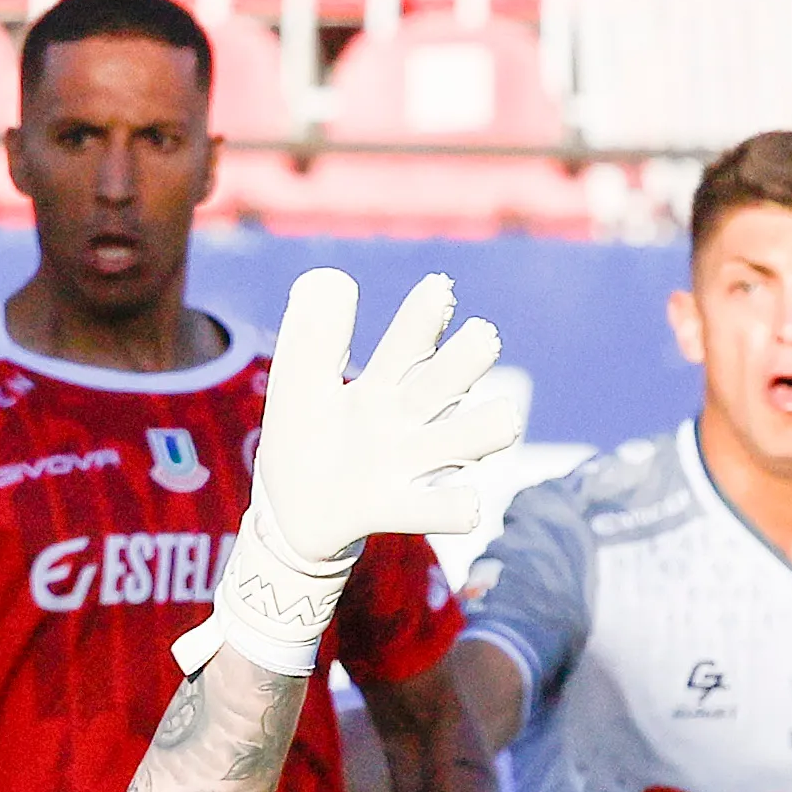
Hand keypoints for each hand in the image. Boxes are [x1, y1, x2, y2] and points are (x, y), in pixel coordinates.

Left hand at [251, 269, 518, 572]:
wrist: (291, 515)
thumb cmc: (306, 440)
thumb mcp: (298, 387)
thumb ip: (312, 338)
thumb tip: (330, 276)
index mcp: (381, 386)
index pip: (409, 342)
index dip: (425, 315)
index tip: (439, 288)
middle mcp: (406, 421)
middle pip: (447, 381)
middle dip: (467, 359)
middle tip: (481, 337)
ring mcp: (407, 466)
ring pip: (471, 438)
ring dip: (483, 427)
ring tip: (500, 419)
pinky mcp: (398, 510)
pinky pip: (446, 508)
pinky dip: (457, 505)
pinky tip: (463, 503)